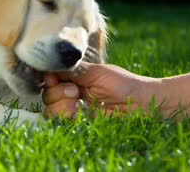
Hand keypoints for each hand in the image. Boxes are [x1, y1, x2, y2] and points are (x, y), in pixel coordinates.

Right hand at [42, 63, 160, 117]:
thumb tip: (52, 67)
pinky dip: (66, 117)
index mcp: (75, 77)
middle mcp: (72, 92)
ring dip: (61, 106)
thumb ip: (74, 71)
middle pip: (47, 94)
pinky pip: (62, 122)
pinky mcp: (80, 123)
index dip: (48, 78)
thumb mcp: (97, 72)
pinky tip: (80, 113)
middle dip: (57, 92)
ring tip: (78, 104)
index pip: (51, 76)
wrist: (142, 104)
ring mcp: (75, 109)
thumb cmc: (124, 83)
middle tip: (76, 91)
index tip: (54, 78)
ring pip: (51, 109)